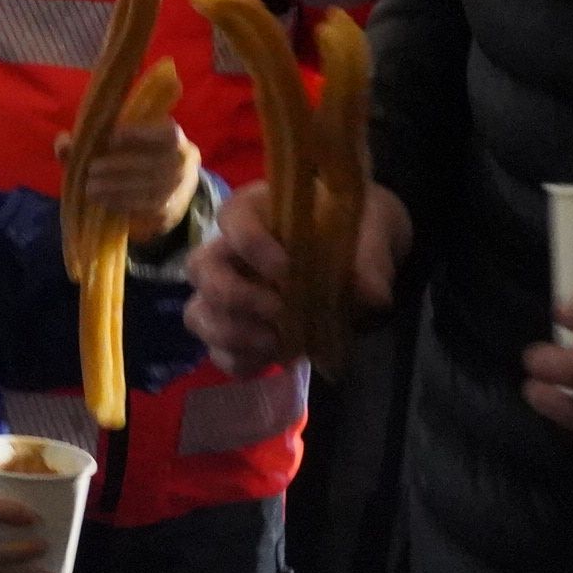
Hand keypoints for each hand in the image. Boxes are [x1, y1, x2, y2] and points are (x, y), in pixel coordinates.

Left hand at [55, 119, 200, 240]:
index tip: (112, 139)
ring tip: (91, 188)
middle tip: (92, 169)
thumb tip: (63, 143)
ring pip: (151, 190)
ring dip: (118, 189)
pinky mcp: (169, 212)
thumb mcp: (120, 145)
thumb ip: (89, 141)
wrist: (168, 190)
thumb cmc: (138, 158)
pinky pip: (147, 209)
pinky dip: (123, 204)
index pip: (168, 134)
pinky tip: (104, 201)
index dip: (141, 135)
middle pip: (155, 165)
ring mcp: (179, 190)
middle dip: (120, 167)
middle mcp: (183, 163)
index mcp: (175, 138)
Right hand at [189, 180, 407, 373]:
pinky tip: (277, 358)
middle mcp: (231, 250)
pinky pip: (218, 351)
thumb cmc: (358, 228)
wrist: (366, 256)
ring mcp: (230, 293)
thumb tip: (372, 295)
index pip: (232, 220)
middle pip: (201, 269)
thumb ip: (370, 259)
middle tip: (278, 311)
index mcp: (258, 211)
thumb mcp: (373, 231)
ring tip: (276, 342)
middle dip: (234, 296)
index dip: (251, 246)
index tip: (287, 270)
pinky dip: (241, 361)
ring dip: (231, 334)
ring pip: (199, 313)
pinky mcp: (241, 329)